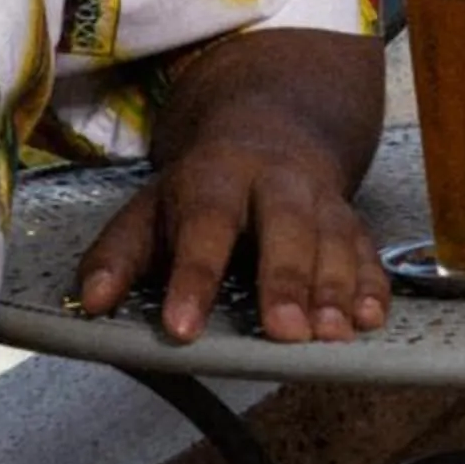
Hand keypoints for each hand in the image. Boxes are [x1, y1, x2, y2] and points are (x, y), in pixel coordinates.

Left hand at [74, 137, 390, 343]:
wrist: (274, 129)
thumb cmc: (203, 187)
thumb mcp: (151, 207)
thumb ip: (119, 254)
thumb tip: (92, 303)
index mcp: (217, 176)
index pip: (205, 224)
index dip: (193, 277)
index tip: (182, 328)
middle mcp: (276, 182)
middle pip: (286, 226)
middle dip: (286, 279)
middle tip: (284, 332)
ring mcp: (320, 200)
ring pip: (334, 239)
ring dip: (336, 288)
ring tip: (331, 335)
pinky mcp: (352, 219)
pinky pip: (368, 250)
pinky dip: (373, 285)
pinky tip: (370, 319)